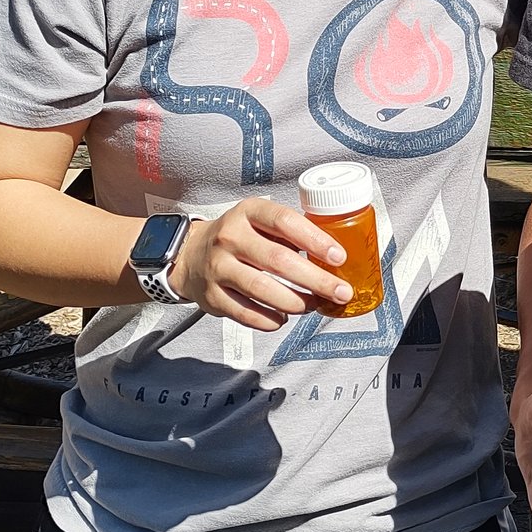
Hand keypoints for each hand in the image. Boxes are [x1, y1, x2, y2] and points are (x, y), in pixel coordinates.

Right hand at [167, 199, 351, 330]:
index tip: (339, 257)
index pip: (285, 222)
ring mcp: (218, 267)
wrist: (191, 255)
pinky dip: (269, 319)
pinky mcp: (212, 296)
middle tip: (341, 292)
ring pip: (262, 289)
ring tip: (312, 305)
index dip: (315, 240)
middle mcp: (230, 237)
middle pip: (278, 260)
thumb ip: (291, 233)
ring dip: (295, 302)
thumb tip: (333, 258)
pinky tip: (283, 317)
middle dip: (316, 280)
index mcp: (249, 212)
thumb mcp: (260, 222)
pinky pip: (245, 313)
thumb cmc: (239, 238)